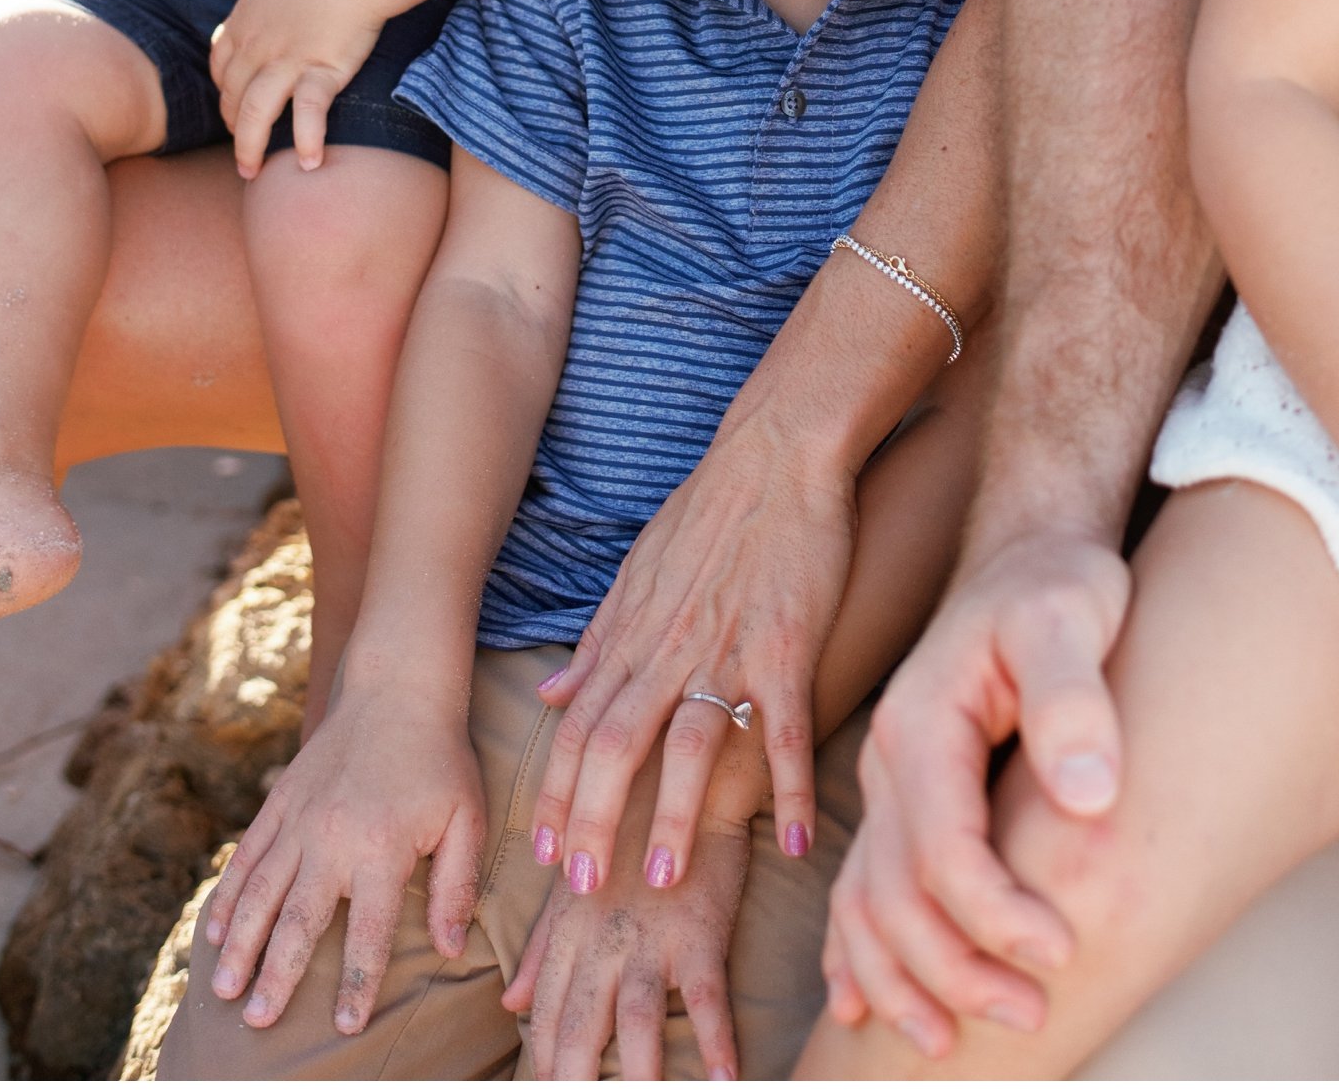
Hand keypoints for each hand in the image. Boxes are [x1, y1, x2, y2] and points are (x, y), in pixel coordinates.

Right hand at [200, 680, 484, 1033]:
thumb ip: (457, 885)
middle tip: (259, 1022)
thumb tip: (451, 948)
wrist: (398, 687)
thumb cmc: (440, 758)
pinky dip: (229, 896)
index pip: (368, 933)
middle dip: (277, 977)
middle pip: (298, 922)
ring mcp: (299, 820)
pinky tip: (215, 932)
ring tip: (225, 991)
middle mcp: (332, 839)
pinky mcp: (279, 801)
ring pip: (260, 893)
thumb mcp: (467, 817)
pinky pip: (247, 856)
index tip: (346, 1025)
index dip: (357, 982)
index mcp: (382, 848)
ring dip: (241, 945)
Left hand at [209, 0, 385, 177]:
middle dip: (233, 126)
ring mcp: (286, 61)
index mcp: (244, 22)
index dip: (224, 90)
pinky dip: (305, 140)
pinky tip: (309, 163)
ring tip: (252, 172)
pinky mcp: (321, 71)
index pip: (220, 66)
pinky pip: (306, 114)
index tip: (233, 104)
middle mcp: (257, 46)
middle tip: (242, 149)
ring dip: (249, 147)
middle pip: (233, 95)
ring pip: (255, 113)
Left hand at [506, 740, 759, 1079]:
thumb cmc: (633, 822)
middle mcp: (604, 938)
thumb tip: (506, 1003)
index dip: (541, 1057)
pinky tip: (727, 1078)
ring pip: (635, 1021)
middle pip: (579, 1025)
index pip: (545, 1009)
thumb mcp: (581, 879)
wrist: (689, 768)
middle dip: (570, 1078)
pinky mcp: (700, 928)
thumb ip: (545, 944)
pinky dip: (717, 1041)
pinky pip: (707, 998)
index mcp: (571, 927)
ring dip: (636, 1074)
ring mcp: (652, 936)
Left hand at [529, 409, 857, 892]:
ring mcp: (730, 646)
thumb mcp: (636, 570)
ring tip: (664, 879)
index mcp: (633, 633)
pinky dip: (790, 786)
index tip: (543, 854)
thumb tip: (547, 697)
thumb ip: (597, 642)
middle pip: (617, 743)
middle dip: (594, 820)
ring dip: (676, 814)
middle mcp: (670, 647)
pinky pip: (786, 727)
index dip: (557, 793)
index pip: (579, 726)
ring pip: (691, 741)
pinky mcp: (787, 643)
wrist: (777, 450)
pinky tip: (796, 844)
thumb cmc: (710, 508)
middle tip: (583, 888)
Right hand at [821, 530, 1130, 1061]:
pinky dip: (857, 953)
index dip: (995, 914)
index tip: (1061, 950)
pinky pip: (859, 889)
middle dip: (955, 969)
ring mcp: (889, 784)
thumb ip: (1073, 701)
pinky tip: (865, 1002)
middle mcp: (890, 761)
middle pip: (897, 894)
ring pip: (867, 905)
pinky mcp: (905, 797)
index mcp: (922, 724)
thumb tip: (1089, 798)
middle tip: (1033, 1014)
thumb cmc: (1057, 584)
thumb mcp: (1070, 616)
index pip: (943, 849)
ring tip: (954, 1040)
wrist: (1031, 554)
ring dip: (905, 980)